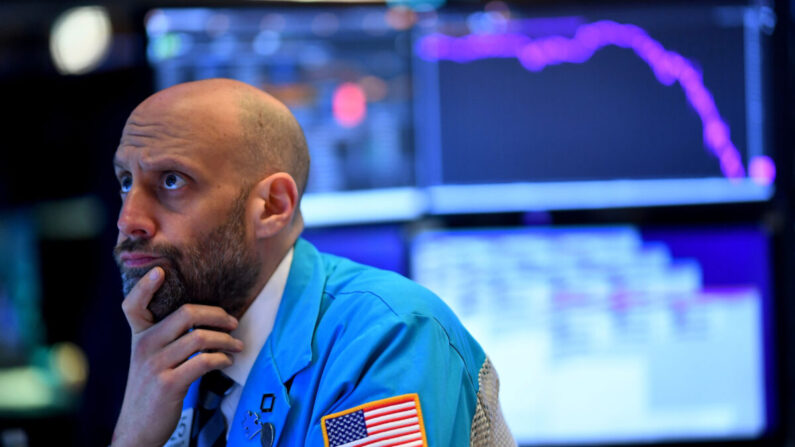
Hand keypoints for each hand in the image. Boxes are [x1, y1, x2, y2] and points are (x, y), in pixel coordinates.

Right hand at [111, 267, 243, 446]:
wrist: (138, 428)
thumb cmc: (151, 388)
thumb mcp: (150, 358)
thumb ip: (165, 337)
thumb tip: (202, 317)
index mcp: (139, 337)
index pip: (133, 306)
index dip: (145, 287)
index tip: (162, 270)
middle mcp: (144, 347)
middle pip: (185, 314)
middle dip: (216, 315)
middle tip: (233, 322)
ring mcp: (155, 365)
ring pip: (199, 338)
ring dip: (226, 340)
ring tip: (237, 346)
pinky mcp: (169, 384)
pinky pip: (203, 361)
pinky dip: (221, 358)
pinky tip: (227, 361)